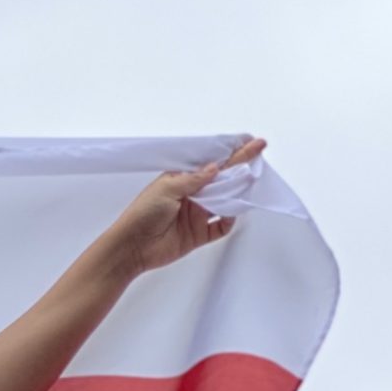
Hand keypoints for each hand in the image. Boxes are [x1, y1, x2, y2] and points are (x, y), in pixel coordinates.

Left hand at [111, 136, 266, 274]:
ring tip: (251, 182)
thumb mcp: (166, 190)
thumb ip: (193, 179)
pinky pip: (222, 226)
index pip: (211, 165)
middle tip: (258, 158)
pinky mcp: (199, 234)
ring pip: (225, 202)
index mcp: (182, 180)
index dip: (231, 154)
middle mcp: (192, 196)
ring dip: (238, 194)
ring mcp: (197, 215)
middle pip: (222, 182)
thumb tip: (216, 167)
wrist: (132, 248)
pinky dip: (230, 220)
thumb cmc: (142, 214)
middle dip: (240, 171)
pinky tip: (234, 212)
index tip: (251, 142)